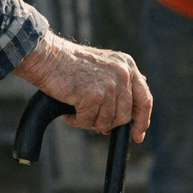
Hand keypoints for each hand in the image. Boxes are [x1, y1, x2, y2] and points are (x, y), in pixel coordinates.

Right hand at [12, 32, 151, 141]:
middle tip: (95, 123)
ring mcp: (109, 85)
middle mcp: (122, 74)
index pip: (144, 99)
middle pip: (125, 116)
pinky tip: (69, 112)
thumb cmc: (70, 64)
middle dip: (110, 124)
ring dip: (90, 121)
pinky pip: (88, 122)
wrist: (47, 57)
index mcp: (128, 65)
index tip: (138, 135)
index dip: (142, 120)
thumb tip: (131, 109)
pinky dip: (77, 121)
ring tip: (77, 110)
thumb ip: (121, 81)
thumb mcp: (105, 64)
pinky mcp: (93, 96)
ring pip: (107, 121)